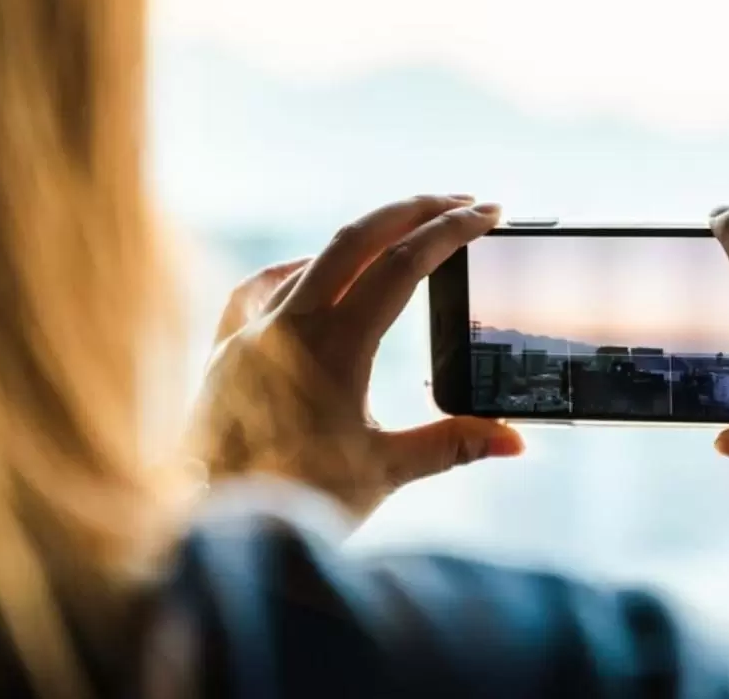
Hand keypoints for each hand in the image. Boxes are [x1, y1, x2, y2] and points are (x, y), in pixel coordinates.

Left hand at [188, 195, 523, 517]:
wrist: (212, 527)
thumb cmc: (297, 502)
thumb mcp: (385, 472)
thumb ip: (453, 446)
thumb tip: (515, 441)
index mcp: (335, 345)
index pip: (404, 265)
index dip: (451, 232)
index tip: (487, 213)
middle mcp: (290, 324)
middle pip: (360, 237)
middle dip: (415, 210)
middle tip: (460, 202)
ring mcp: (251, 330)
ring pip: (314, 256)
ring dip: (366, 236)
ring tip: (405, 235)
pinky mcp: (225, 347)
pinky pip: (263, 286)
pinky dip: (300, 269)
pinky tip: (314, 273)